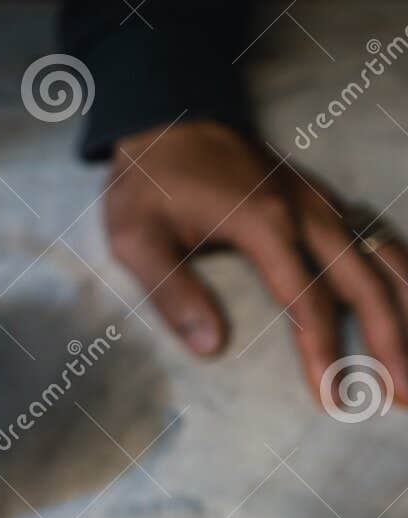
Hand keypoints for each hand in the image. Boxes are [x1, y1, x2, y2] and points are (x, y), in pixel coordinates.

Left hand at [103, 121, 407, 407]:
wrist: (166, 119)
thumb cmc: (147, 186)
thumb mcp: (136, 240)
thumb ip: (172, 292)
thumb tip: (211, 348)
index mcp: (264, 225)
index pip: (307, 302)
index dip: (323, 353)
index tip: (331, 398)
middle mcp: (306, 212)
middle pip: (364, 283)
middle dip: (390, 341)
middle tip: (403, 397)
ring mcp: (320, 202)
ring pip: (383, 257)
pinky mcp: (321, 199)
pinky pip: (376, 237)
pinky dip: (400, 273)